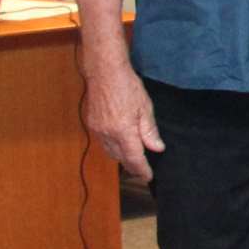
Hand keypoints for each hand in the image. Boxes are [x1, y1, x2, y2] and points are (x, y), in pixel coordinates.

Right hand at [81, 61, 164, 184]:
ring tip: (133, 159)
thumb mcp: (145, 108)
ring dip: (121, 157)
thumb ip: (150, 131)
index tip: (148, 177)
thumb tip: (157, 148)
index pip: (134, 158)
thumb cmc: (127, 86)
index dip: (141, 169)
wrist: (104, 72)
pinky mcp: (92, 123)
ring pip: (110, 151)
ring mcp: (97, 129)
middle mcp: (107, 133)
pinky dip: (112, 147)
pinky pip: (103, 142)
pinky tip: (120, 144)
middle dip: (132, 166)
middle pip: (120, 157)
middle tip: (142, 170)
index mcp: (123, 131)